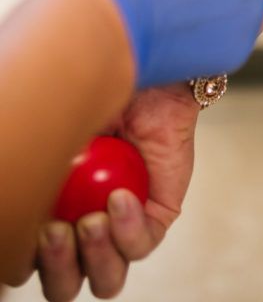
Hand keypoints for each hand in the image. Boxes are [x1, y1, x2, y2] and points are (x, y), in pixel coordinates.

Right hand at [36, 85, 197, 301]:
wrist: (141, 75)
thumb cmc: (88, 99)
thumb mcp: (50, 135)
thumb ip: (32, 168)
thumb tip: (13, 190)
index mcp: (49, 216)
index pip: (27, 263)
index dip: (23, 259)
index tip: (29, 227)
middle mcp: (82, 230)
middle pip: (63, 285)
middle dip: (56, 267)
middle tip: (56, 230)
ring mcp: (121, 228)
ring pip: (106, 279)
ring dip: (94, 257)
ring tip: (91, 220)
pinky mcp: (156, 217)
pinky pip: (142, 245)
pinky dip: (128, 229)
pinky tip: (120, 198)